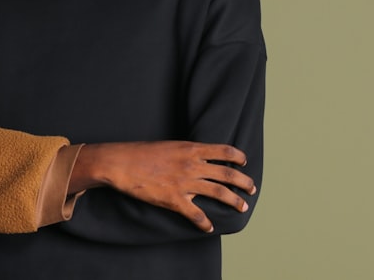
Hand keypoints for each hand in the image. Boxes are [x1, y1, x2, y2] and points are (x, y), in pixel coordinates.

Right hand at [69, 141, 255, 232]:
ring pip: (219, 193)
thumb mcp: (169, 146)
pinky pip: (196, 214)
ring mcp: (184, 183)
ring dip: (234, 200)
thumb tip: (199, 160)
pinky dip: (205, 223)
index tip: (244, 162)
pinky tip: (209, 227)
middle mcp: (192, 165)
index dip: (238, 157)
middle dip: (244, 182)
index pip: (224, 151)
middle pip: (227, 174)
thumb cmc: (142, 152)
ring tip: (242, 206)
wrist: (121, 163)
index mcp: (191, 149)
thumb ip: (187, 153)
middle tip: (252, 188)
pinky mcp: (174, 200)